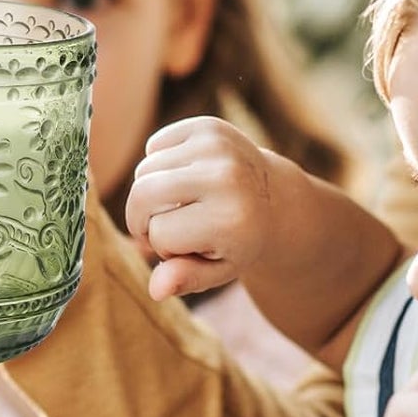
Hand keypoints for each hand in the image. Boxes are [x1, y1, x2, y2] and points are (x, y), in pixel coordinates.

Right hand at [125, 117, 280, 300]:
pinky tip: (185, 176)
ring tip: (181, 202)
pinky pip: (153, 146)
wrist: (276, 200)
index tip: (189, 246)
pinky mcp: (208, 126)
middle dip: (142, 217)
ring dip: (152, 192)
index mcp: (230, 220)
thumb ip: (186, 280)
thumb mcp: (219, 269)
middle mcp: (224, 177)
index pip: (158, 234)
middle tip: (164, 226)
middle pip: (141, 195)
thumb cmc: (240, 241)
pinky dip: (160, 164)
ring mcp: (217, 146)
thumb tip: (155, 290)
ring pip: (143, 171)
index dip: (166, 247)